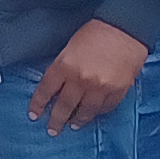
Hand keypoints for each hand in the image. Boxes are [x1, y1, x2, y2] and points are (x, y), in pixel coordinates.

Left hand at [28, 18, 145, 131]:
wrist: (125, 28)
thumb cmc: (96, 32)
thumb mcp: (70, 47)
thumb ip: (63, 68)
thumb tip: (57, 88)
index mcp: (65, 65)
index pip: (46, 90)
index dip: (38, 104)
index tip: (34, 114)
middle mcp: (81, 80)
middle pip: (64, 106)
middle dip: (56, 120)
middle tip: (52, 130)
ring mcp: (100, 87)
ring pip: (85, 112)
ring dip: (77, 121)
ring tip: (73, 125)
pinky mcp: (117, 91)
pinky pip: (105, 108)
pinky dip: (98, 112)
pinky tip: (93, 114)